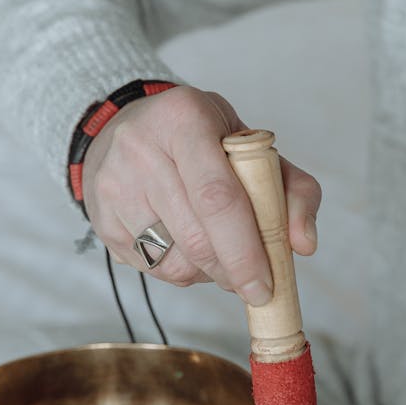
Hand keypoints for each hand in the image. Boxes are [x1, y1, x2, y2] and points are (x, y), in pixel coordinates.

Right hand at [84, 85, 321, 304]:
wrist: (124, 128)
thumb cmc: (199, 138)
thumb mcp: (248, 144)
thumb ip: (290, 188)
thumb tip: (303, 243)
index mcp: (184, 119)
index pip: (218, 197)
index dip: (245, 250)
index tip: (266, 285)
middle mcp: (140, 149)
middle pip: (197, 237)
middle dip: (233, 271)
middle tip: (254, 285)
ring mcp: (114, 186)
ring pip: (174, 260)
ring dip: (208, 274)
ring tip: (219, 254)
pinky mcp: (102, 219)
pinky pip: (152, 268)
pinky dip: (182, 271)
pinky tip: (188, 248)